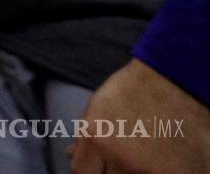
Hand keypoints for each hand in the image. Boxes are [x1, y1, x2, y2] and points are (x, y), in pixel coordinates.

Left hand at [70, 59, 209, 173]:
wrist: (172, 80)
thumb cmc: (133, 90)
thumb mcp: (98, 108)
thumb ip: (84, 136)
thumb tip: (70, 155)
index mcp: (95, 138)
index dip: (90, 172)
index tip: (99, 167)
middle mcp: (118, 156)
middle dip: (111, 171)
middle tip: (120, 158)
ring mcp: (146, 168)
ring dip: (132, 172)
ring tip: (142, 155)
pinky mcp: (174, 173)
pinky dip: (156, 173)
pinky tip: (158, 161)